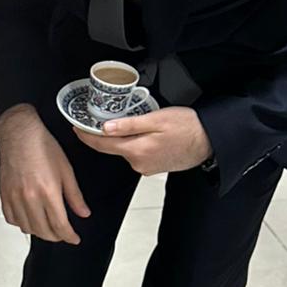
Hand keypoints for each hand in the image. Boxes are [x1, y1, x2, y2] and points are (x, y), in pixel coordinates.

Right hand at [0, 104, 90, 243]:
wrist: (19, 134)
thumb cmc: (43, 147)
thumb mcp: (66, 170)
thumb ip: (75, 195)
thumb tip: (83, 213)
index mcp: (48, 192)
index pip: (60, 225)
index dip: (69, 236)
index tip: (74, 239)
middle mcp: (29, 198)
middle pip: (44, 231)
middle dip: (56, 236)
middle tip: (63, 233)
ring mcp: (14, 198)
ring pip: (27, 228)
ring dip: (39, 231)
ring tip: (48, 226)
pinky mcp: (4, 195)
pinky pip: (12, 219)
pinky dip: (22, 223)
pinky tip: (30, 218)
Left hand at [75, 107, 212, 174]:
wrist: (210, 141)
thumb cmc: (188, 127)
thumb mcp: (157, 119)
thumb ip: (129, 125)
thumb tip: (105, 128)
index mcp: (137, 150)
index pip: (103, 145)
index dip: (87, 136)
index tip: (77, 128)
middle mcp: (138, 163)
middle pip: (113, 148)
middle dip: (106, 135)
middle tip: (104, 118)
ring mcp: (146, 168)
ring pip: (126, 150)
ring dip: (124, 138)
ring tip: (135, 123)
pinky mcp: (153, 168)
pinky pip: (137, 154)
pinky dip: (136, 144)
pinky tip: (148, 135)